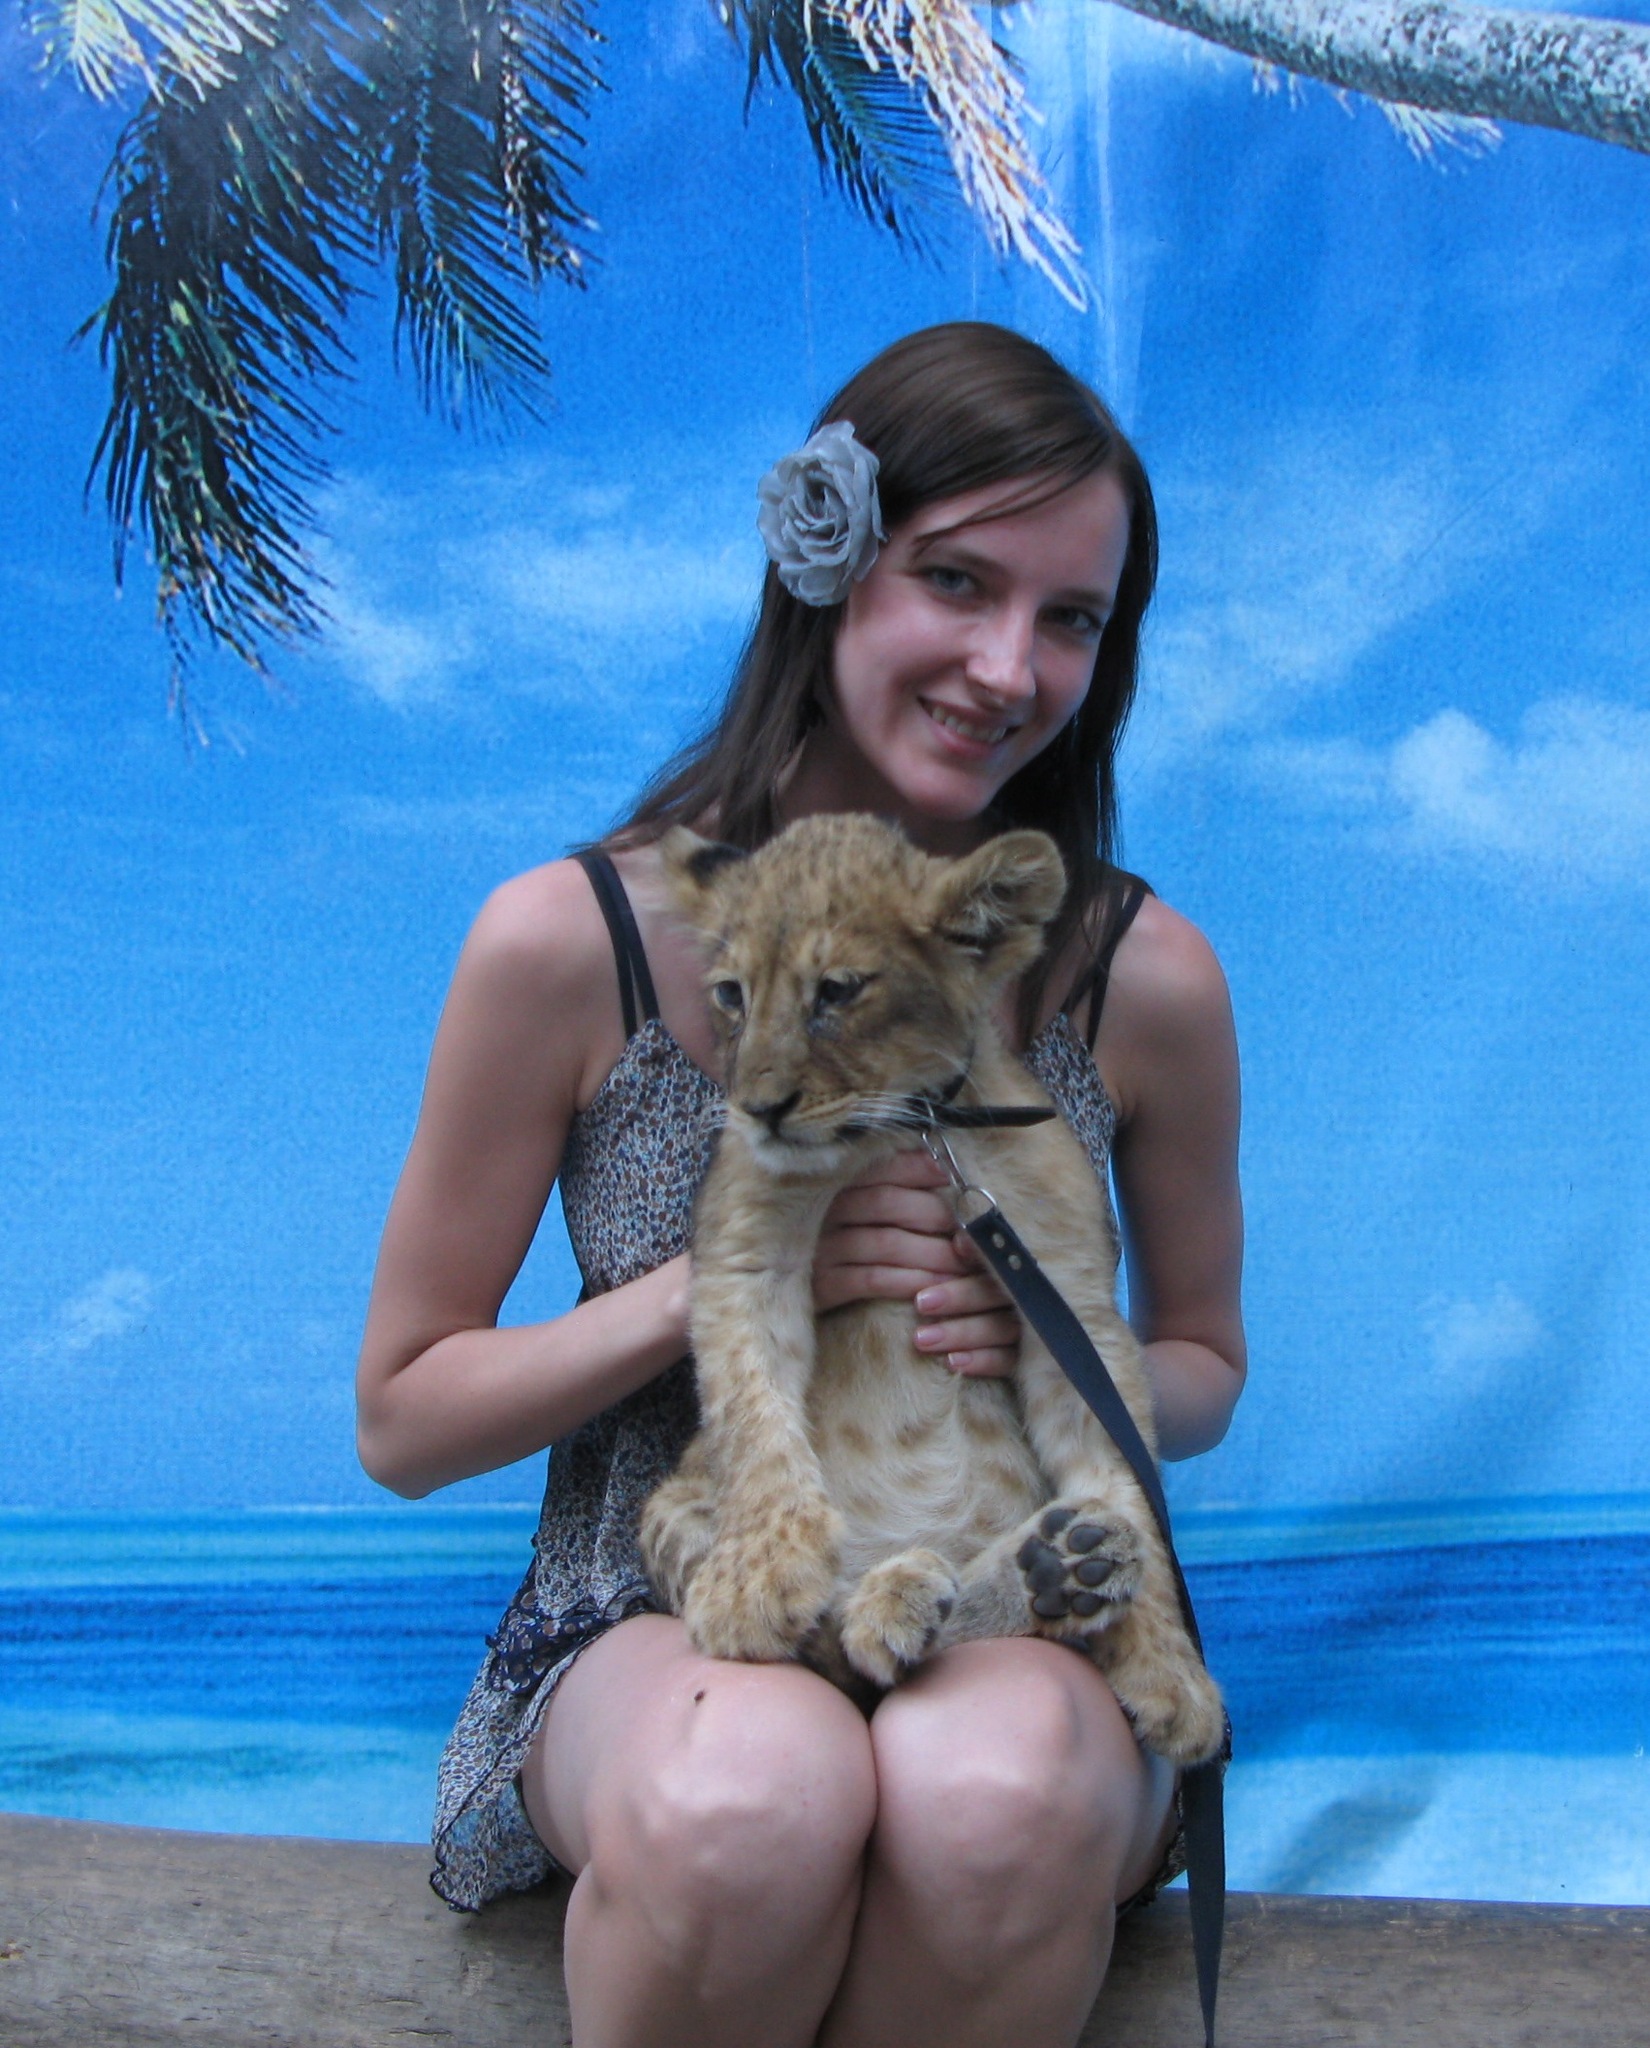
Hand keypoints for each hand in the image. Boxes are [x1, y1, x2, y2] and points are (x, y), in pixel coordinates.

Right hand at [812, 1148, 1020, 1378]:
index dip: (919, 1168)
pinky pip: (873, 1280)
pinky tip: (935, 1290)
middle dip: (935, 1215)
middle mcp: (829, 1211)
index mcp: (842, 1186)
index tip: (951, 1175)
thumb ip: (894, 1192)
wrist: (797, 1290)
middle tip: (970, 1233)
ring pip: (887, 1243)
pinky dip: (909, 1282)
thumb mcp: (861, 1214)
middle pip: (888, 1202)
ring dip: (932, 1255)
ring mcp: (824, 1247)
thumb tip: (943, 1168)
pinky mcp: (823, 1284)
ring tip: (964, 1266)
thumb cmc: (845, 1247)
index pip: (883, 1169)